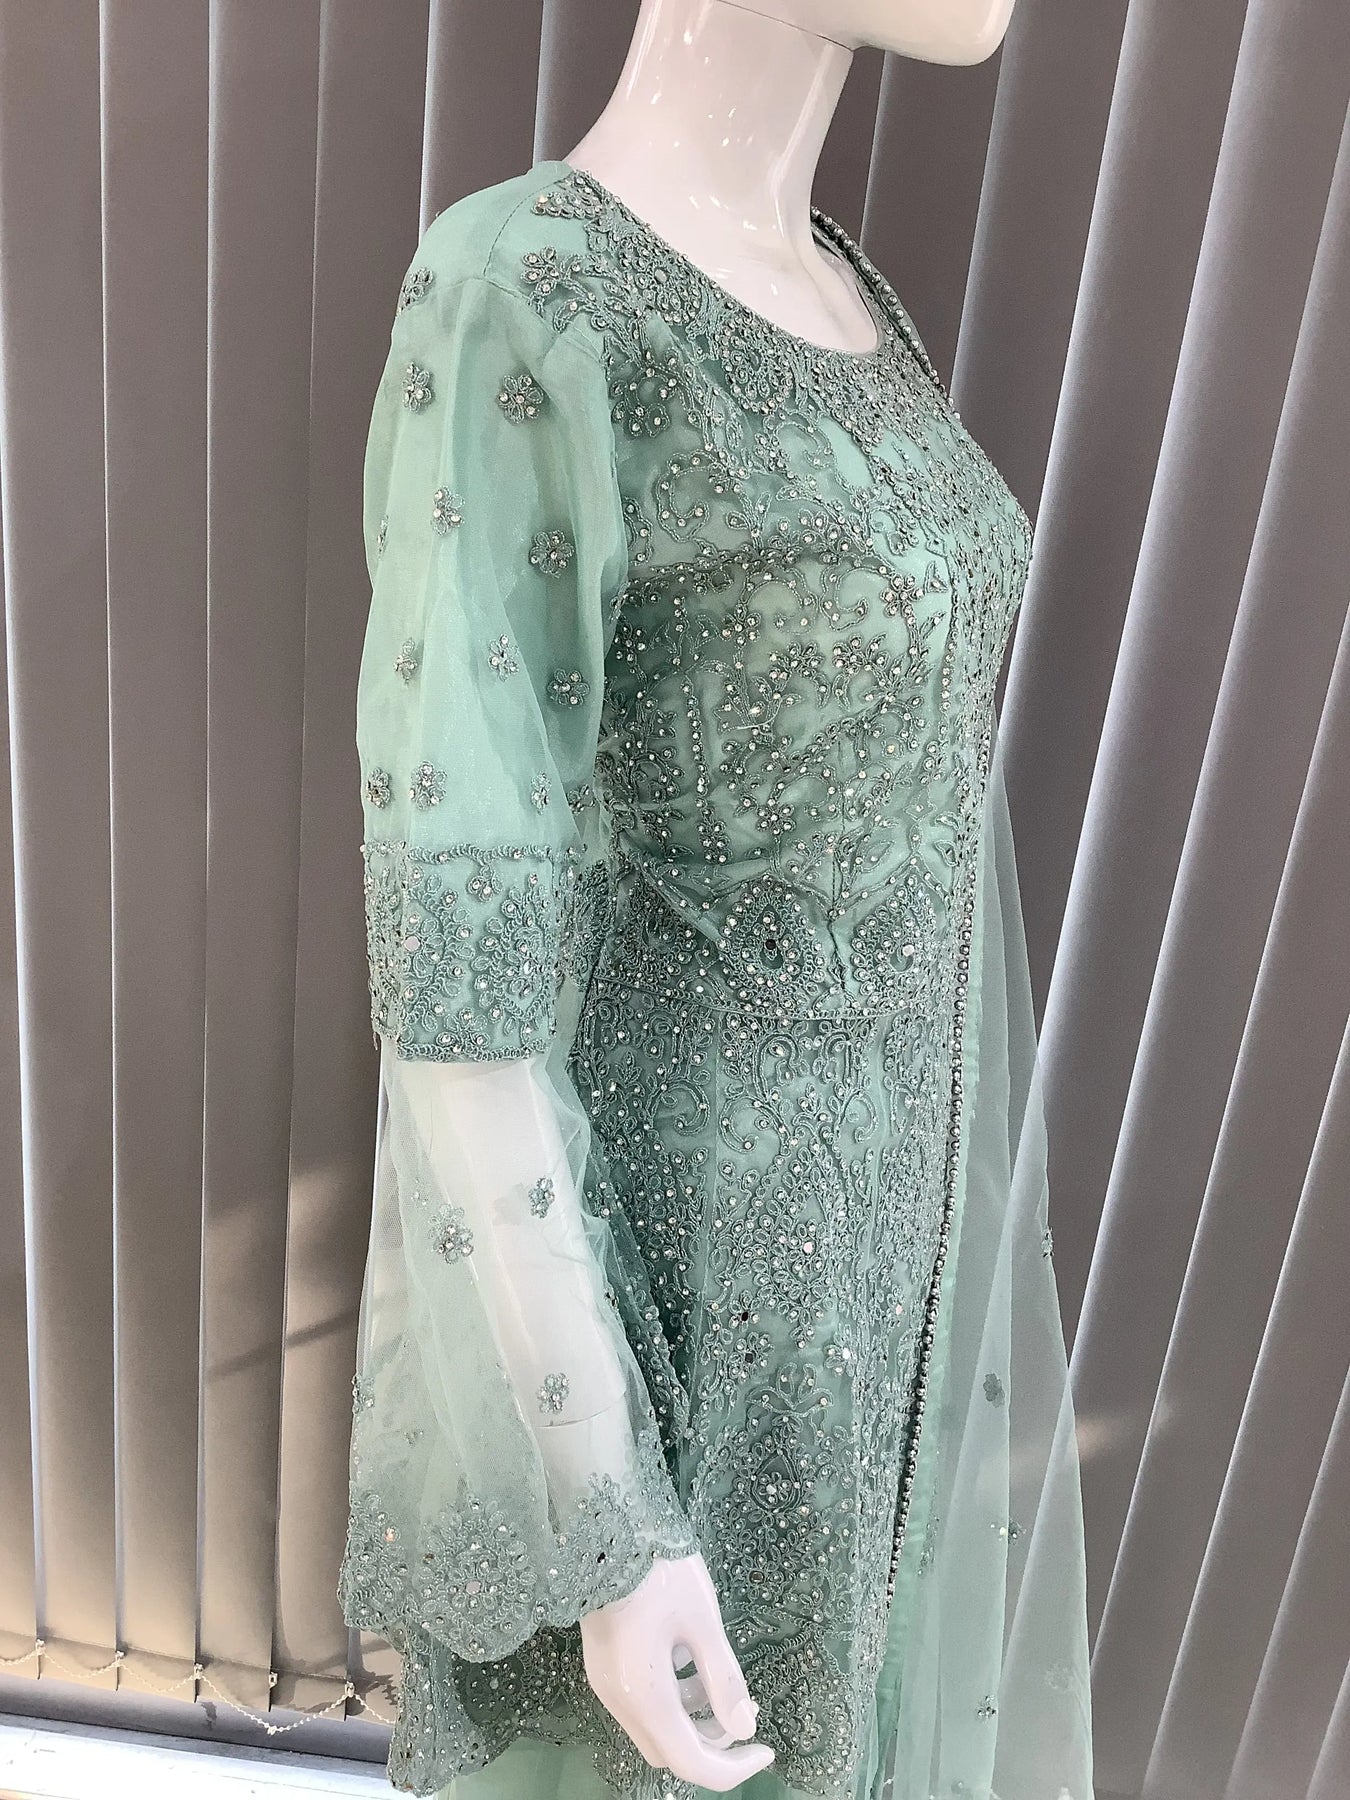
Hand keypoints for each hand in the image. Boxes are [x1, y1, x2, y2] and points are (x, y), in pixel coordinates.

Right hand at [579, 1553, 774, 1789]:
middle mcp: (620, 1701)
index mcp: (645, 1696)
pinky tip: (687, 1658)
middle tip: (742, 1709)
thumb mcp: (703, 1623)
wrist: (607, 1530)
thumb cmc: (660, 1573)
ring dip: (691, 1718)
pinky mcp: (604, 1666)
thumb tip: (745, 1727)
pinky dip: (671, 1697)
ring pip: (654, 1727)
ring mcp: (607, 1684)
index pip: (691, 1762)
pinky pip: (641, 1701)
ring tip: (718, 1680)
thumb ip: (724, 1680)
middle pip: (669, 1751)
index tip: (765, 1747)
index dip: (733, 1767)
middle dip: (711, 1742)